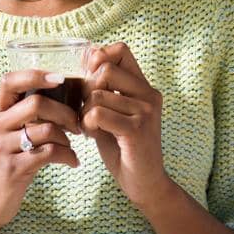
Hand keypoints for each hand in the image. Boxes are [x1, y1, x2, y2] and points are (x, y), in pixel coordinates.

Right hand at [0, 70, 81, 229]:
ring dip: (67, 138)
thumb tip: (63, 96)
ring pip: (46, 129)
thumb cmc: (5, 163)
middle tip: (77, 124)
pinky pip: (49, 154)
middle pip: (36, 103)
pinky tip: (73, 162)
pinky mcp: (14, 169)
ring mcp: (3, 148)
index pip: (9, 81)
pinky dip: (68, 156)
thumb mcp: (8, 134)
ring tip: (72, 146)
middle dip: (65, 112)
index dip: (36, 74)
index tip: (60, 78)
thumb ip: (25, 115)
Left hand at [81, 42, 167, 202]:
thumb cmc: (123, 146)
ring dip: (84, 113)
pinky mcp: (137, 129)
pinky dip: (87, 125)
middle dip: (87, 89)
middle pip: (105, 69)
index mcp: (144, 87)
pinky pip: (98, 114)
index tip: (89, 81)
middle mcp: (149, 95)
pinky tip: (92, 135)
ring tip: (91, 127)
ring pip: (97, 95)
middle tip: (87, 110)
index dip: (98, 59)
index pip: (120, 50)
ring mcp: (146, 111)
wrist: (145, 183)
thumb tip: (88, 52)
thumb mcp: (111, 110)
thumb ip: (102, 85)